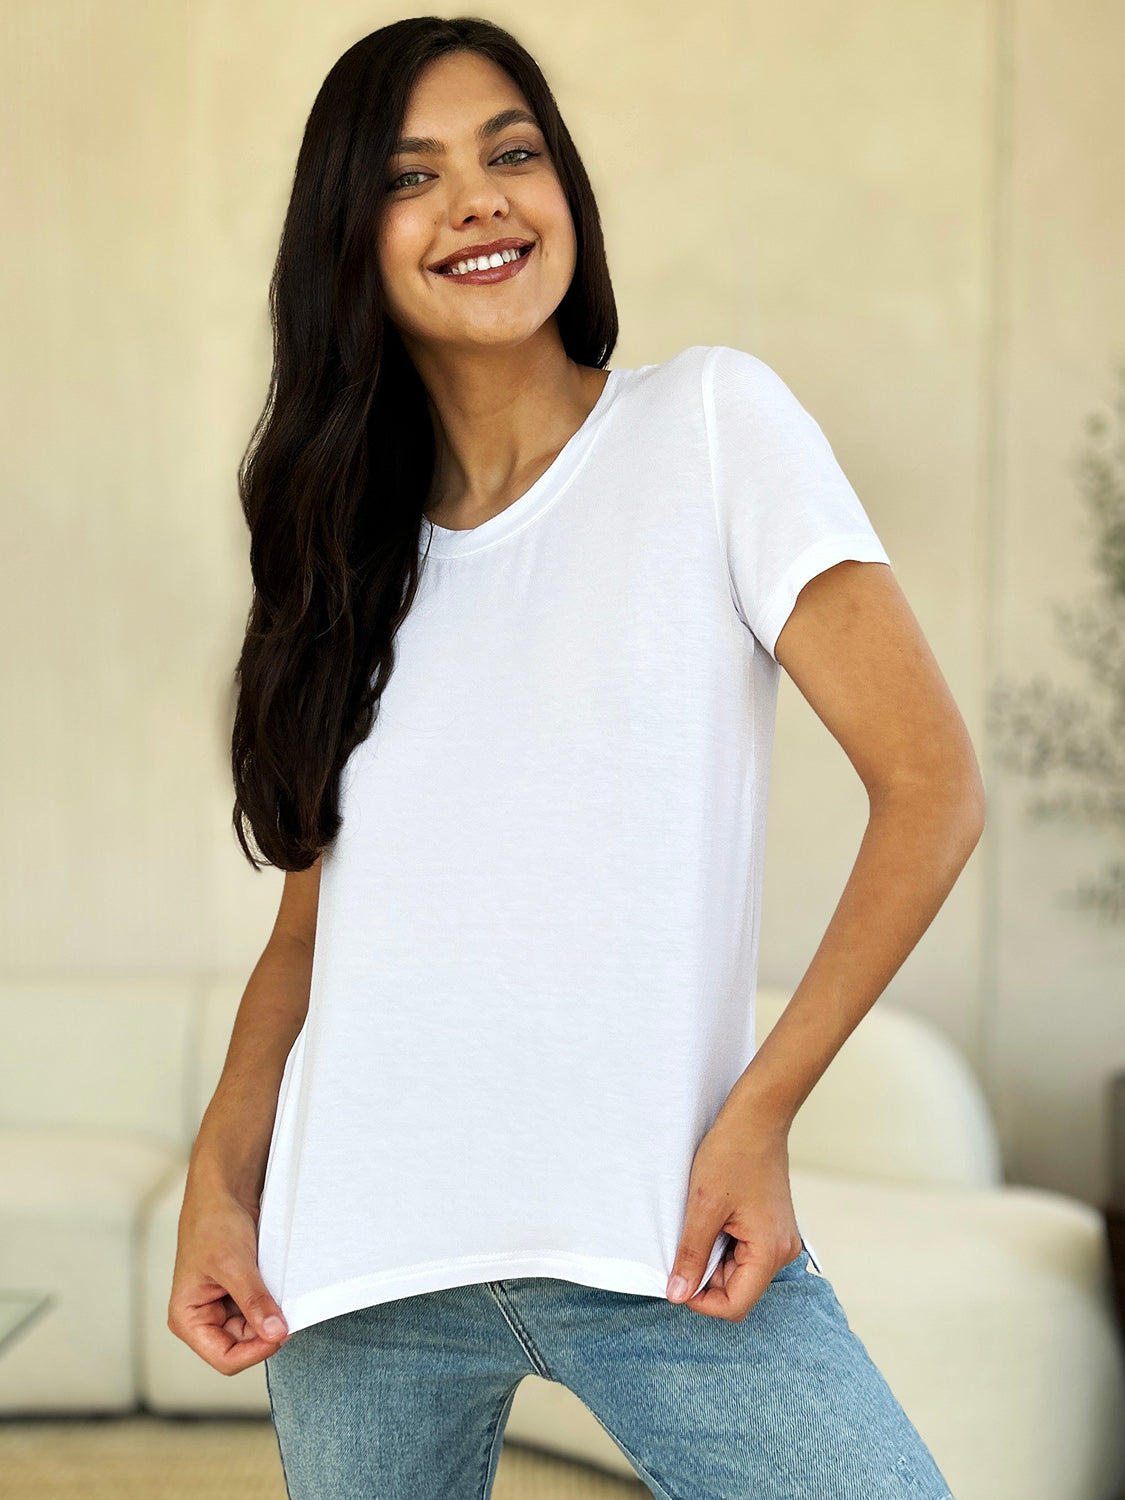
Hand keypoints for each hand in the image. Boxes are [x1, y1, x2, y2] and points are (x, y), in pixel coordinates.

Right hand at [167, 1181, 289, 1374]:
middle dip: (266, 1331)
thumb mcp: (234, 1264)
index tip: (282, 1332)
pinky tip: (280, 1288)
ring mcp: (222, 1307)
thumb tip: (275, 1333)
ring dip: (271, 1316)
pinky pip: (260, 1311)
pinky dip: (274, 1304)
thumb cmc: (214, 1222)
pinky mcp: (239, 1294)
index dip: (255, 1352)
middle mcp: (203, 1318)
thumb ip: (254, 1302)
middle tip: (290, 1310)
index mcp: (188, 1318)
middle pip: (243, 1346)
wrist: (224, 1190)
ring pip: (255, 1330)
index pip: (225, 1359)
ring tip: (281, 1292)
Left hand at [665, 1109, 801, 1320]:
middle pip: (738, 1290)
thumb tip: (677, 1294)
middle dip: (706, 1276)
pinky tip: (712, 1220)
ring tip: (700, 1224)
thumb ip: (691, 1255)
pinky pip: (744, 1252)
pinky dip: (722, 1245)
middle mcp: (782, 1251)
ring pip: (739, 1272)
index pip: (735, 1305)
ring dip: (712, 1258)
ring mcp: (779, 1239)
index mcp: (770, 1251)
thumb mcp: (703, 1207)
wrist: (756, 1117)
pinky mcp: (772, 1227)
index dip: (701, 1301)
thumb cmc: (732, 1154)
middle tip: (685, 1244)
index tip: (677, 1279)